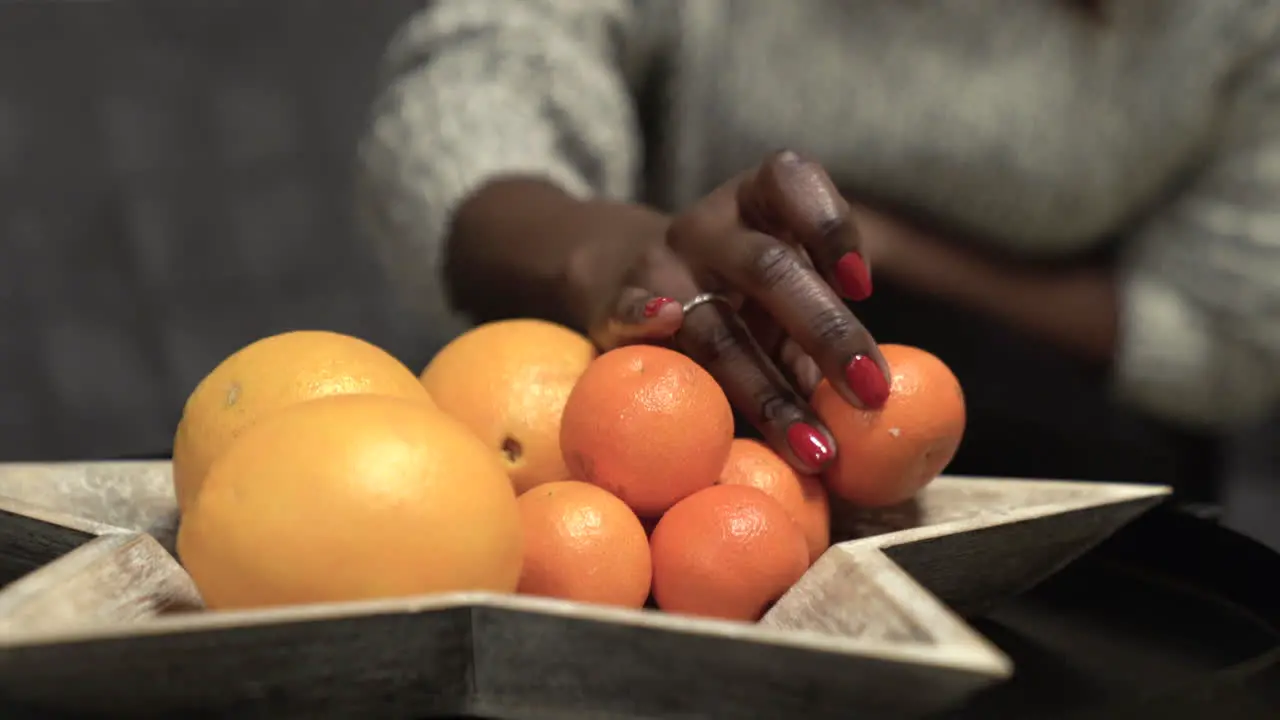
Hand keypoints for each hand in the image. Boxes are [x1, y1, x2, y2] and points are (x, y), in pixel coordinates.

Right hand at [558, 152, 891, 473]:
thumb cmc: (734, 293)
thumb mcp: (779, 292)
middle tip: (872, 393)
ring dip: (768, 392)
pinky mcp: (612, 303)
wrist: (626, 275)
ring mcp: (660, 265)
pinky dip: (643, 315)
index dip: (830, 225)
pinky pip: (626, 311)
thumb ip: (818, 336)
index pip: (792, 182)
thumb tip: (882, 417)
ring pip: (715, 326)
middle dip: (826, 333)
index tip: (862, 285)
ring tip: (815, 450)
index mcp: (755, 202)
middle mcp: (708, 227)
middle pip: (770, 269)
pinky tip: (664, 324)